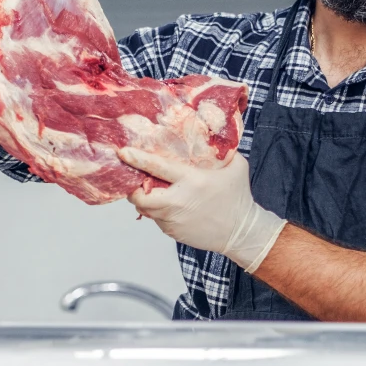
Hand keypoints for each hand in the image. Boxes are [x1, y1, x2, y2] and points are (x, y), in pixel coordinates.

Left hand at [117, 149, 286, 273]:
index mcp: (192, 180)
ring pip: (146, 210)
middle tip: (135, 180)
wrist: (242, 232)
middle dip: (132, 189)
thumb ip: (222, 150)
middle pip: (140, 196)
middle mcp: (178, 201)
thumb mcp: (236, 166)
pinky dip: (158, 212)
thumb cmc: (238, 196)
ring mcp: (174, 220)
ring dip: (145, 200)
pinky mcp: (173, 233)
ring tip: (152, 191)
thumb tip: (212, 133)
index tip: (123, 152)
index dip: (137, 159)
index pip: (158, 167)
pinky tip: (170, 206)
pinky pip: (157, 220)